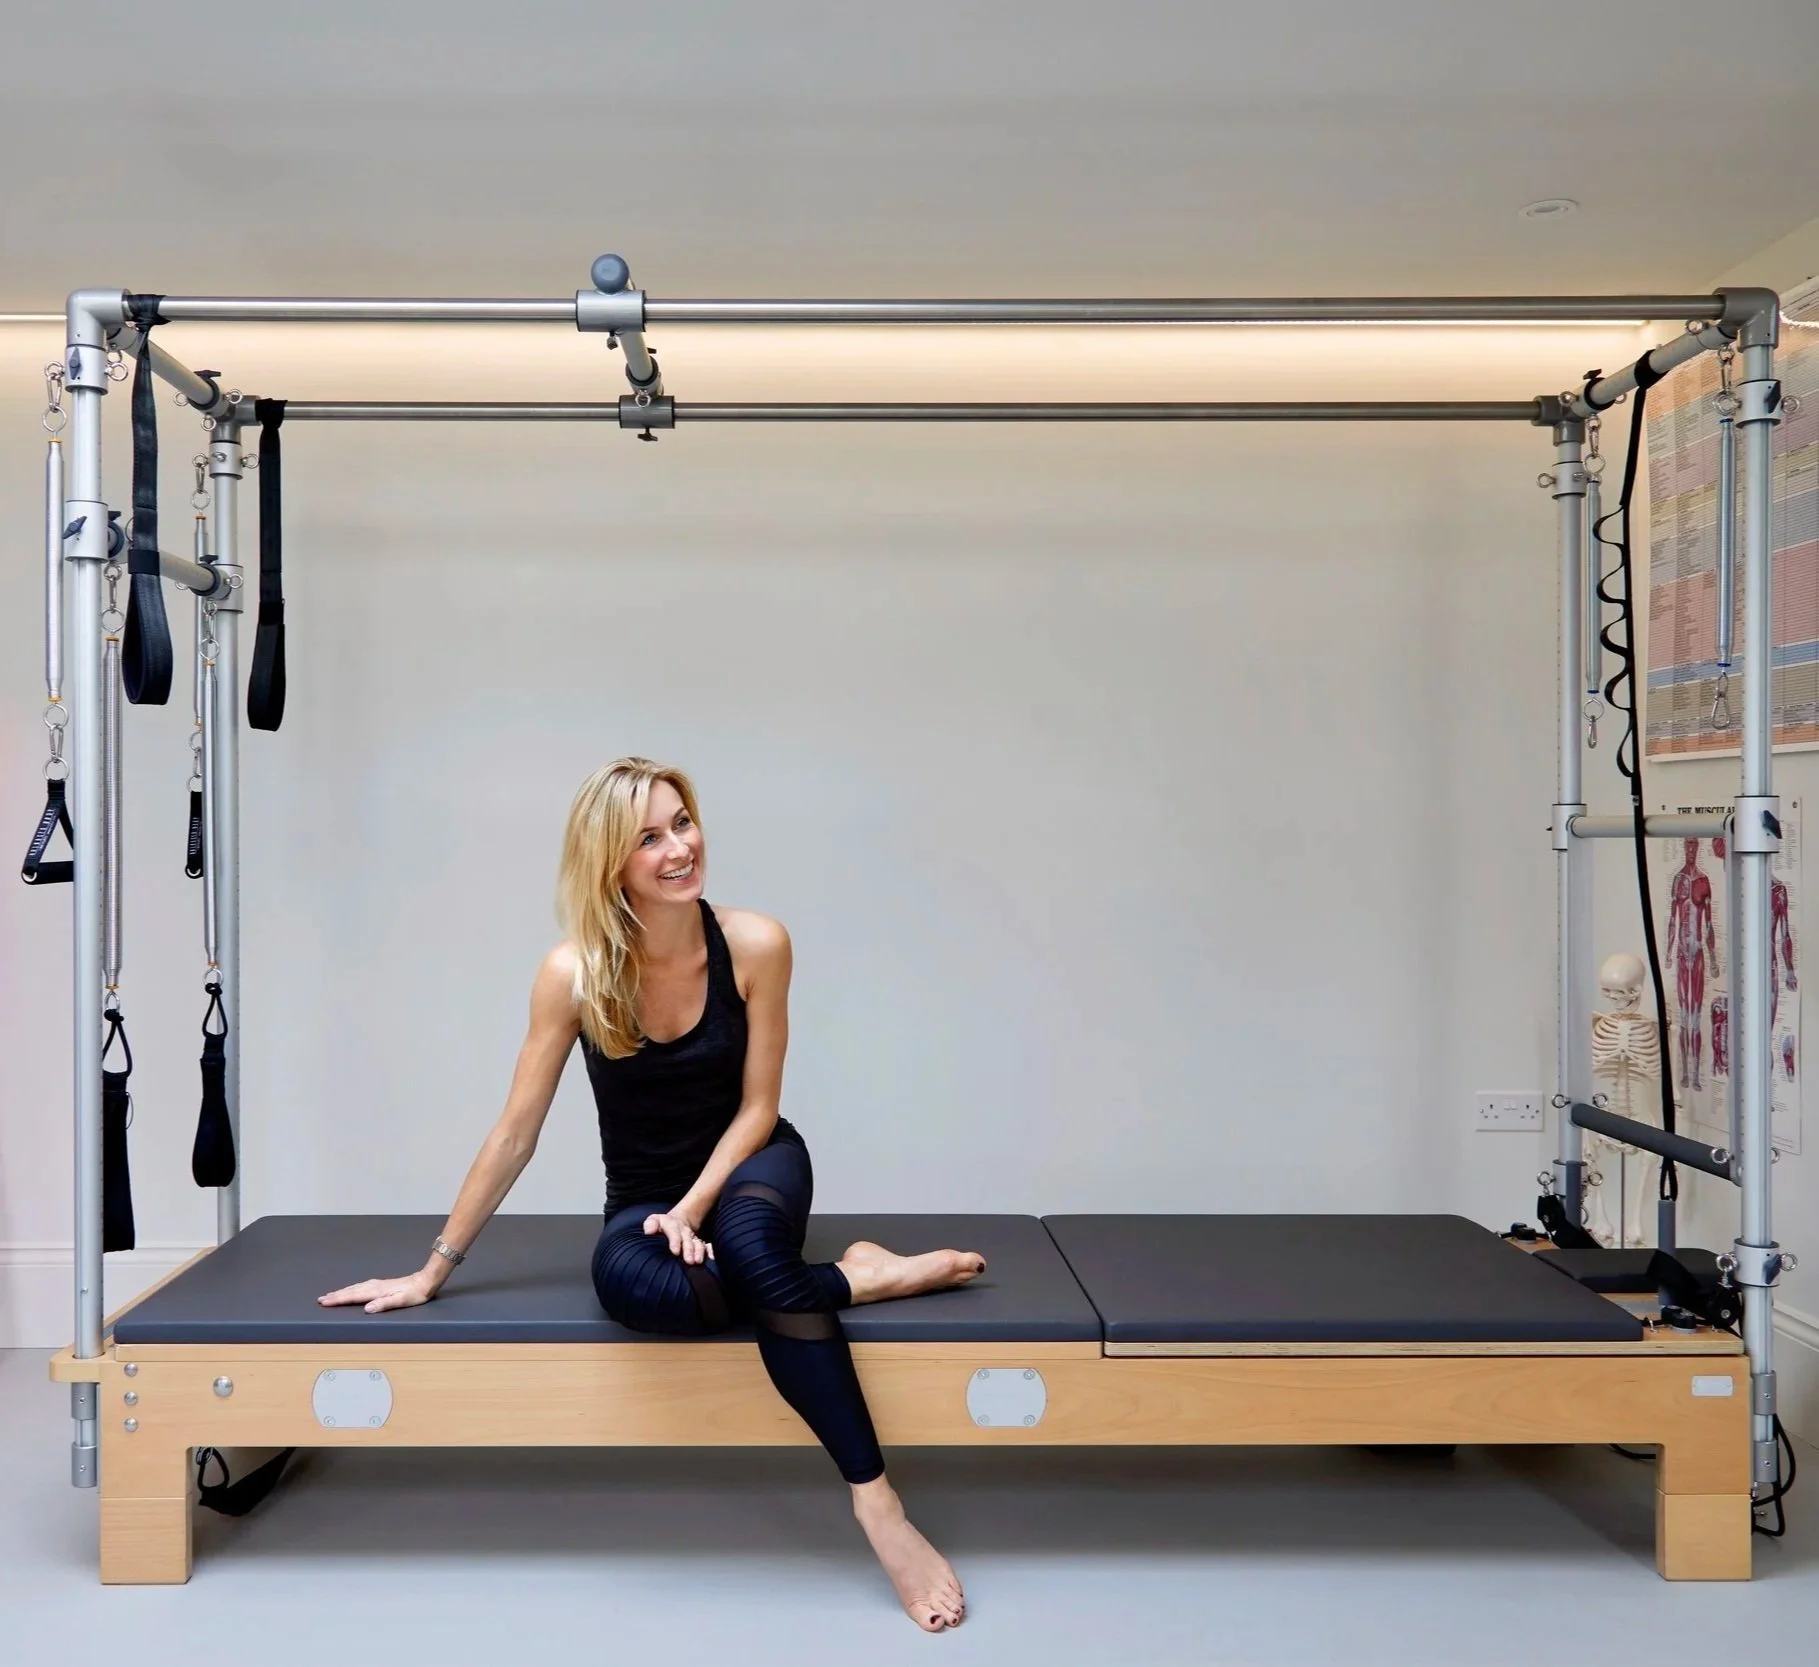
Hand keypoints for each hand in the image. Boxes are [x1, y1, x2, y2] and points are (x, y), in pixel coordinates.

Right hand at [318, 1271, 437, 1313]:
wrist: (425, 1281)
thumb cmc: (415, 1294)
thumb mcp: (401, 1301)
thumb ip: (384, 1304)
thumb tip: (367, 1308)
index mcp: (377, 1291)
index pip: (353, 1296)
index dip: (338, 1300)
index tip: (325, 1302)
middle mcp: (375, 1286)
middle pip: (351, 1291)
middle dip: (336, 1295)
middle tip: (321, 1299)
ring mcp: (379, 1284)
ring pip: (356, 1288)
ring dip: (343, 1291)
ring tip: (331, 1294)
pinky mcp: (383, 1284)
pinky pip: (362, 1286)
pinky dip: (353, 1288)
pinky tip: (353, 1289)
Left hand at [644, 1211, 712, 1264]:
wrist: (678, 1221)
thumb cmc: (661, 1225)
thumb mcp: (654, 1221)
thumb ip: (650, 1224)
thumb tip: (648, 1231)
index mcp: (672, 1225)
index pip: (673, 1231)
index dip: (675, 1241)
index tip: (675, 1252)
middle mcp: (684, 1231)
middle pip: (687, 1239)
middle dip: (689, 1250)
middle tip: (689, 1261)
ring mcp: (693, 1237)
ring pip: (698, 1243)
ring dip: (699, 1252)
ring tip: (698, 1262)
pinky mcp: (700, 1243)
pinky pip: (707, 1246)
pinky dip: (710, 1251)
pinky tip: (712, 1258)